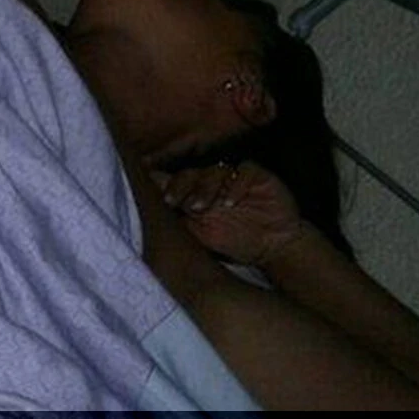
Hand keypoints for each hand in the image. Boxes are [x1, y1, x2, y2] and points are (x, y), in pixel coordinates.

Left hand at [150, 160, 309, 267]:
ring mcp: (234, 177)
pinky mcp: (258, 176)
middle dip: (180, 186)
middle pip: (190, 173)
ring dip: (205, 188)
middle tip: (175, 202)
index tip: (144, 190)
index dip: (159, 181)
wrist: (275, 247)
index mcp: (193, 193)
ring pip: (214, 171)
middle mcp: (211, 182)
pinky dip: (236, 185)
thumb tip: (146, 217)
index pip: (173, 179)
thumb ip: (178, 223)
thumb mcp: (201, 236)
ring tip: (201, 207)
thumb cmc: (234, 242)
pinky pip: (244, 171)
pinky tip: (230, 201)